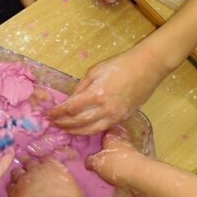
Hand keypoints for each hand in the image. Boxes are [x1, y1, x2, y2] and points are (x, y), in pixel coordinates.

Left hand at [7, 157, 83, 196]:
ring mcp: (24, 180)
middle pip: (29, 162)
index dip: (44, 161)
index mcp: (53, 168)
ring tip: (17, 175)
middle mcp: (37, 170)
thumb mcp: (75, 192)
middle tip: (24, 160)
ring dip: (17, 174)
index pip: (47, 159)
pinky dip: (12, 187)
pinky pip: (10, 186)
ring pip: (17, 172)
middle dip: (27, 161)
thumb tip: (68, 189)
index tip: (43, 163)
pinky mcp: (15, 192)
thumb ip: (68, 186)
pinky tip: (13, 190)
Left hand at [48, 44, 169, 134]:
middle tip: (52, 123)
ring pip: (91, 130)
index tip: (49, 113)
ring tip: (64, 129)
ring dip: (75, 131)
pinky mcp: (123, 118)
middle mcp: (106, 109)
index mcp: (97, 94)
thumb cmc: (121, 65)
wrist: (147, 67)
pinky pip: (102, 128)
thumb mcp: (95, 71)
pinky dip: (89, 130)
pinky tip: (82, 128)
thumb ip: (81, 87)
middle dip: (63, 124)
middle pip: (79, 122)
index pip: (71, 108)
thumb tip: (70, 100)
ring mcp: (115, 116)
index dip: (58, 113)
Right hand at [85, 127, 147, 192]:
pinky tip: (115, 174)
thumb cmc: (117, 165)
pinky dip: (122, 167)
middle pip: (115, 140)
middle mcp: (123, 141)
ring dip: (116, 157)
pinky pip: (126, 163)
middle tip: (99, 153)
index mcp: (112, 136)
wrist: (140, 177)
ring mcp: (132, 153)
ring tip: (106, 165)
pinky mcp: (137, 164)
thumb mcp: (96, 163)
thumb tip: (88, 162)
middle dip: (108, 146)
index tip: (94, 138)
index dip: (100, 133)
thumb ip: (90, 161)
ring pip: (121, 151)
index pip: (105, 129)